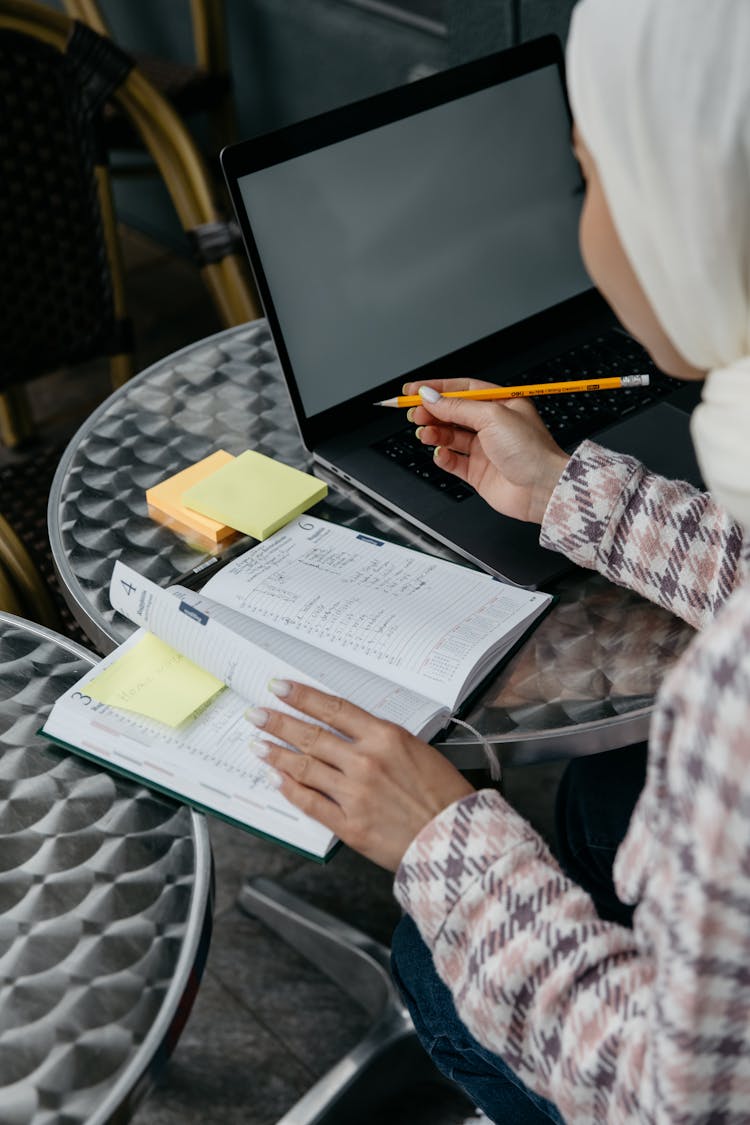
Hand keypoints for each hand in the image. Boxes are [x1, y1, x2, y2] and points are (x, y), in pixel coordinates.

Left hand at [249, 680, 474, 871]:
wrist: (456, 839)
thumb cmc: (444, 795)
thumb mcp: (417, 751)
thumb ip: (381, 742)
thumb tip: (347, 735)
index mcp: (386, 737)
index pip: (333, 709)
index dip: (302, 696)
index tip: (280, 687)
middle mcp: (366, 762)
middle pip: (312, 736)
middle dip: (278, 723)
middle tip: (256, 714)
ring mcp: (355, 794)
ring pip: (305, 768)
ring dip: (277, 754)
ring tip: (257, 745)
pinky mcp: (350, 825)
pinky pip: (310, 803)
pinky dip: (290, 790)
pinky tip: (276, 779)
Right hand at [404, 378, 569, 524]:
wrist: (541, 488)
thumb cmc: (530, 450)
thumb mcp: (492, 416)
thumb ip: (457, 407)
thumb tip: (431, 397)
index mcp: (501, 404)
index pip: (462, 390)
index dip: (436, 389)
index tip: (413, 390)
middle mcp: (493, 426)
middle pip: (453, 413)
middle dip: (432, 412)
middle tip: (415, 414)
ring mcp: (485, 449)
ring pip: (450, 436)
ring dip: (435, 433)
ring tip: (424, 433)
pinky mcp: (478, 472)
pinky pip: (453, 461)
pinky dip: (443, 456)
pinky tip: (440, 453)